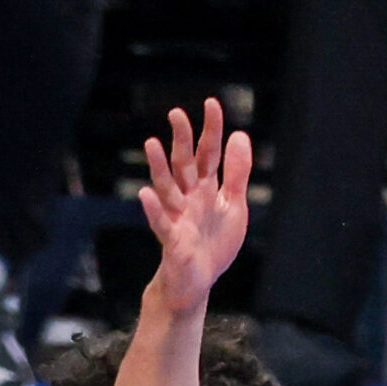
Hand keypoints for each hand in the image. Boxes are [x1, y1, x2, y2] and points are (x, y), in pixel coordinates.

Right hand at [138, 100, 251, 316]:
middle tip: (176, 113)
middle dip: (181, 140)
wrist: (197, 282)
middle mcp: (188, 198)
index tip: (211, 103)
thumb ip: (236, 174)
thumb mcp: (233, 206)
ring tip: (151, 144)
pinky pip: (161, 224)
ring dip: (159, 167)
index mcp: (206, 188)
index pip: (208, 154)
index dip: (211, 130)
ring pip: (167, 188)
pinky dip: (154, 210)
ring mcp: (178, 218)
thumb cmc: (213, 243)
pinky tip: (146, 195)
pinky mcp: (172, 242)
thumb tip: (240, 134)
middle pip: (184, 165)